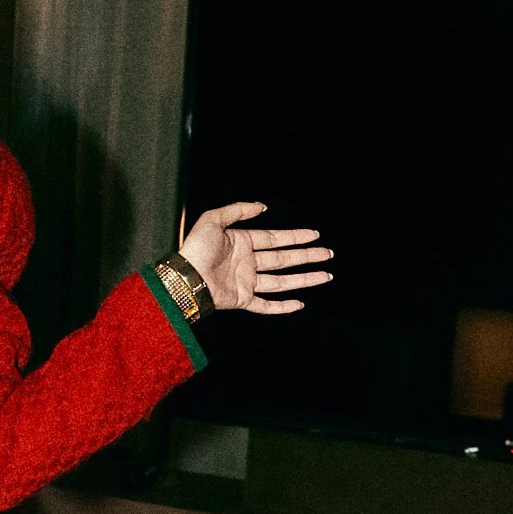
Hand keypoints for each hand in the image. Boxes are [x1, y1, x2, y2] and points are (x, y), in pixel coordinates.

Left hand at [181, 202, 332, 313]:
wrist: (184, 277)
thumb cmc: (194, 249)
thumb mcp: (213, 219)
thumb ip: (238, 210)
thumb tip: (262, 206)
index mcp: (242, 243)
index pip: (276, 239)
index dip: (296, 236)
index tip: (315, 235)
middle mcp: (248, 263)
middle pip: (284, 259)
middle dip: (307, 256)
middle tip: (328, 254)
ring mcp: (246, 282)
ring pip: (282, 281)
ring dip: (304, 278)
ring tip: (325, 275)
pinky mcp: (242, 300)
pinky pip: (266, 305)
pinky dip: (283, 307)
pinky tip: (299, 304)